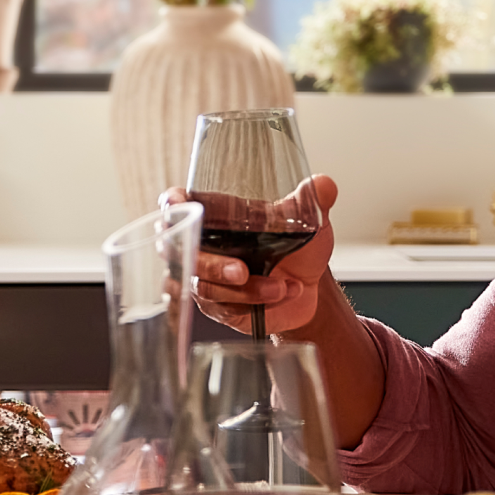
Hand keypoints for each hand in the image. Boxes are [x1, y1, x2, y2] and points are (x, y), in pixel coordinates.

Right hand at [166, 175, 340, 334]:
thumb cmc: (297, 246)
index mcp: (215, 216)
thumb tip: (324, 184)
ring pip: (203, 288)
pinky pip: (224, 309)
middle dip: (208, 265)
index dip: (170, 205)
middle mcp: (203, 247)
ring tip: (281, 286)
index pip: (176, 205)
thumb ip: (312, 201)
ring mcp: (206, 280)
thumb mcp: (307, 221)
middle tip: (241, 271)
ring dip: (245, 290)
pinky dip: (256, 303)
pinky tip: (284, 294)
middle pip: (177, 253)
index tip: (176, 205)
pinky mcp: (219, 309)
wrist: (311, 286)